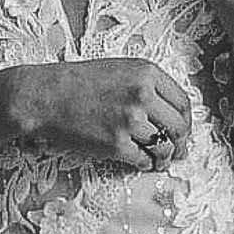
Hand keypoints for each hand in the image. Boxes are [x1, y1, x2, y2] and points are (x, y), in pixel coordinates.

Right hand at [17, 56, 191, 169]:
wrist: (46, 95)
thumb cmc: (79, 82)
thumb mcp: (120, 70)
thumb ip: (147, 86)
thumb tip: (172, 115)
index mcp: (146, 72)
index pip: (183, 102)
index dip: (186, 121)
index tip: (183, 130)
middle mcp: (142, 95)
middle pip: (178, 127)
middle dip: (180, 143)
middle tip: (177, 150)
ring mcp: (129, 120)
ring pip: (164, 147)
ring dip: (164, 157)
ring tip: (159, 159)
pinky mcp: (116, 144)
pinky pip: (143, 160)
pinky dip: (144, 164)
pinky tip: (139, 160)